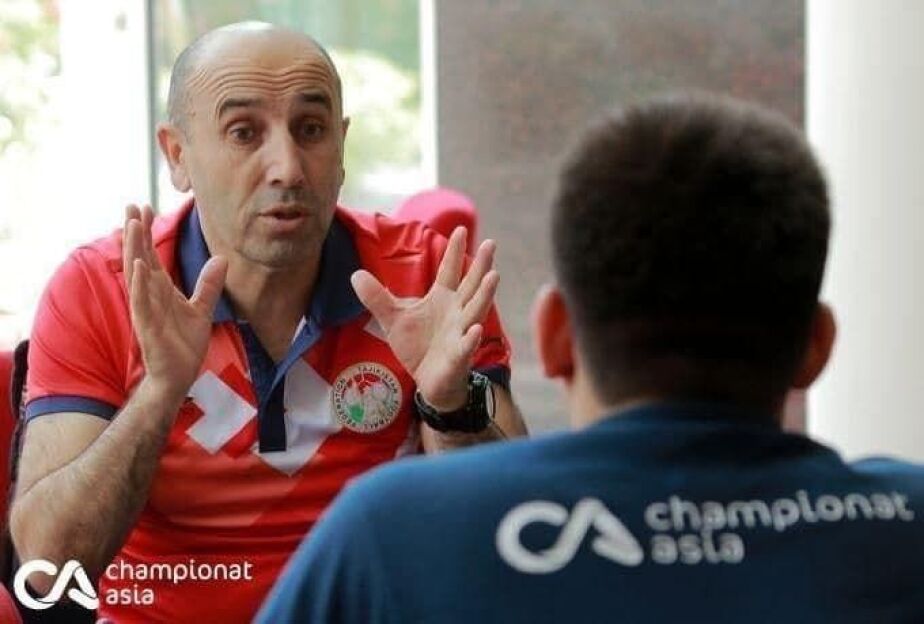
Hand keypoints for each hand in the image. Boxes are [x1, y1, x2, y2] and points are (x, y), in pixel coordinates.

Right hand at [123, 204, 227, 398]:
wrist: (179, 376)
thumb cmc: (184, 346)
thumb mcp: (202, 309)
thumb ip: (208, 285)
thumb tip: (221, 259)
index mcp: (161, 290)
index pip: (151, 255)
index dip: (147, 232)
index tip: (145, 207)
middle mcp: (150, 295)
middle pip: (140, 257)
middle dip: (136, 232)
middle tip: (132, 204)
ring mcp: (146, 309)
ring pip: (137, 274)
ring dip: (134, 249)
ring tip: (131, 224)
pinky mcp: (147, 326)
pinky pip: (141, 302)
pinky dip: (139, 284)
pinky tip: (139, 266)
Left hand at [351, 227, 498, 410]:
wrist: (429, 381)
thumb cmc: (418, 346)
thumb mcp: (393, 319)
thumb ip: (377, 297)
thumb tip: (355, 274)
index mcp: (442, 299)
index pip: (450, 271)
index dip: (454, 251)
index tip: (459, 228)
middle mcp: (457, 312)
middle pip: (471, 285)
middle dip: (481, 266)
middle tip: (492, 243)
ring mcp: (460, 333)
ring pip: (475, 311)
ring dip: (484, 295)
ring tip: (494, 276)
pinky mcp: (458, 356)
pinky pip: (465, 346)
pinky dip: (470, 338)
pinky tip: (475, 329)